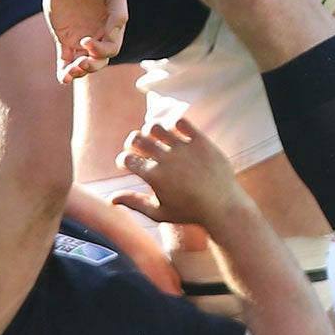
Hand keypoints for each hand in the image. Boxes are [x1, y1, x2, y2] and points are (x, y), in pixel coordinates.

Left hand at [44, 0, 126, 81]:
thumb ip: (119, 14)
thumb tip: (114, 36)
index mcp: (112, 26)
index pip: (112, 48)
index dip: (102, 50)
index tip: (86, 40)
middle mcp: (98, 34)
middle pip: (100, 61)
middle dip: (92, 66)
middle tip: (81, 63)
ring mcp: (80, 38)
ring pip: (83, 64)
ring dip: (79, 72)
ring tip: (71, 72)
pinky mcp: (63, 39)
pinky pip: (65, 61)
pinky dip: (64, 72)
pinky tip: (63, 78)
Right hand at [110, 117, 243, 227]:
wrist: (222, 206)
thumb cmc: (189, 212)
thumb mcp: (159, 212)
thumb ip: (134, 203)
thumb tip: (112, 199)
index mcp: (153, 175)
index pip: (127, 158)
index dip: (124, 160)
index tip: (130, 165)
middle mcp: (165, 158)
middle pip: (137, 138)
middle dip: (133, 142)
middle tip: (139, 149)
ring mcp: (183, 147)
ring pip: (156, 126)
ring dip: (152, 132)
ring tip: (158, 141)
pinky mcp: (200, 140)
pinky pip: (181, 122)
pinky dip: (175, 125)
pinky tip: (177, 136)